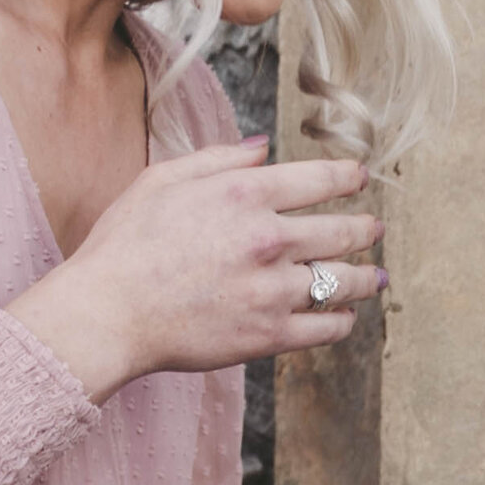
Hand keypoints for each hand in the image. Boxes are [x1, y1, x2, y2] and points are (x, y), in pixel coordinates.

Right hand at [11, 138, 381, 399]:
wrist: (110, 312)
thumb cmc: (126, 244)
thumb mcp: (163, 179)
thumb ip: (219, 160)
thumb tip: (264, 149)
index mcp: (245, 194)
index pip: (319, 179)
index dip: (348, 177)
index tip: (360, 178)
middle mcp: (269, 239)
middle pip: (341, 231)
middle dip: (364, 229)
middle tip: (373, 229)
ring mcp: (274, 290)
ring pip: (342, 282)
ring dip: (365, 278)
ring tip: (374, 278)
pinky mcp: (270, 335)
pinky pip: (326, 328)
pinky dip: (342, 321)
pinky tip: (346, 316)